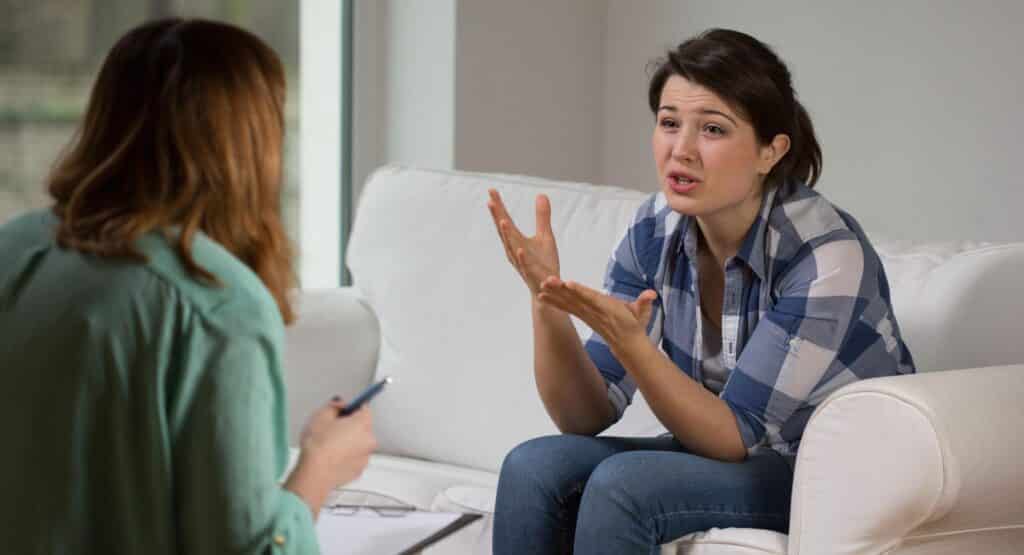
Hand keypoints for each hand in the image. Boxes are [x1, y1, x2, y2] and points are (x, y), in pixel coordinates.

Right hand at [285, 399, 376, 514]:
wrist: (315, 474)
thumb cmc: (318, 446)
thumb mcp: (320, 416)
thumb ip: (334, 405)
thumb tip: (339, 404)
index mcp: (362, 423)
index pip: (364, 408)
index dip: (352, 408)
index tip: (344, 409)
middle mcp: (369, 440)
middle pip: (363, 427)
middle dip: (350, 426)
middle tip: (332, 429)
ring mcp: (365, 457)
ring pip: (359, 444)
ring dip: (349, 442)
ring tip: (329, 445)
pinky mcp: (358, 470)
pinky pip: (354, 459)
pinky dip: (347, 457)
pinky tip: (332, 457)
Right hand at [487, 189, 559, 296]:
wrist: (547, 291)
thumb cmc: (544, 263)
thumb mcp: (545, 236)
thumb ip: (542, 216)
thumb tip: (541, 194)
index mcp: (516, 240)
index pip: (505, 220)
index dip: (499, 206)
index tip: (491, 190)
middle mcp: (514, 250)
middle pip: (504, 231)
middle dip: (497, 216)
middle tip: (490, 200)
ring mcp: (521, 262)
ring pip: (511, 247)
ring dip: (506, 235)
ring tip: (502, 220)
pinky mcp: (532, 273)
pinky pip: (526, 265)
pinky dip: (522, 257)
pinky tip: (520, 248)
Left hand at [538, 277, 657, 346]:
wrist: (628, 344)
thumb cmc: (634, 325)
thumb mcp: (642, 313)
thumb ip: (645, 302)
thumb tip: (651, 294)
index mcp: (607, 307)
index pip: (591, 297)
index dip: (580, 291)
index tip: (569, 284)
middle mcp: (594, 310)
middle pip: (575, 298)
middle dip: (560, 290)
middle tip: (545, 281)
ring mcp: (587, 313)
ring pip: (568, 302)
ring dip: (553, 294)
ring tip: (540, 286)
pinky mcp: (583, 315)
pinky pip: (566, 306)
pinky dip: (554, 301)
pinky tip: (542, 296)